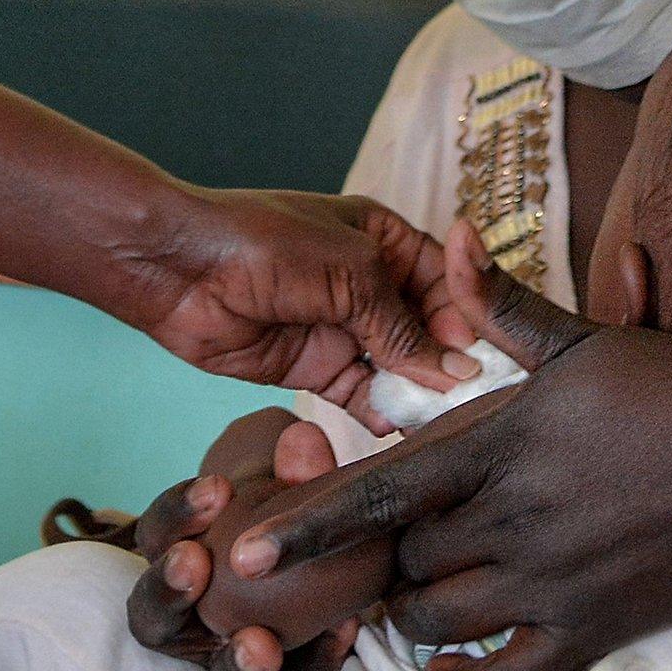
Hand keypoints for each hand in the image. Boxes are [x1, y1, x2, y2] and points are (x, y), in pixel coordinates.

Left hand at [126, 190, 479, 429]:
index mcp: (387, 240)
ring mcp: (345, 329)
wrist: (178, 268)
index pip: (449, 282)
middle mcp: (373, 285)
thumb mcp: (351, 273)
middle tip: (477, 405)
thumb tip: (457, 372)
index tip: (492, 360)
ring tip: (449, 426)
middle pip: (430, 331)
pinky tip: (403, 432)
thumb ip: (403, 325)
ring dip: (421, 394)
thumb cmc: (264, 243)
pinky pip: (363, 395)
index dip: (471, 319)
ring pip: (400, 368)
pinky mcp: (317, 368)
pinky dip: (383, 413)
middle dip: (452, 364)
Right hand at [129, 415, 361, 670]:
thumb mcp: (287, 490)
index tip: (217, 488)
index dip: (178, 513)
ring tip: (258, 645)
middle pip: (153, 613)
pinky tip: (341, 633)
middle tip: (192, 563)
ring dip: (230, 657)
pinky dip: (313, 658)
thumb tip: (303, 439)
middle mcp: (184, 612)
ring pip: (210, 666)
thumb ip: (296, 469)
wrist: (315, 567)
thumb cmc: (281, 521)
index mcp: (174, 552)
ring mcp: (217, 651)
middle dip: (168, 589)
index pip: (157, 533)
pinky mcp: (268, 668)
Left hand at [227, 275, 671, 670]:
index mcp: (506, 445)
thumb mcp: (591, 341)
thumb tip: (450, 234)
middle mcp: (517, 523)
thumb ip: (504, 304)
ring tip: (407, 589)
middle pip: (402, 559)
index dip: (309, 522)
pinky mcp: (592, 634)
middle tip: (365, 548)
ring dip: (410, 610)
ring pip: (436, 620)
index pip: (383, 490)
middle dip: (375, 557)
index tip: (246, 546)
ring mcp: (553, 586)